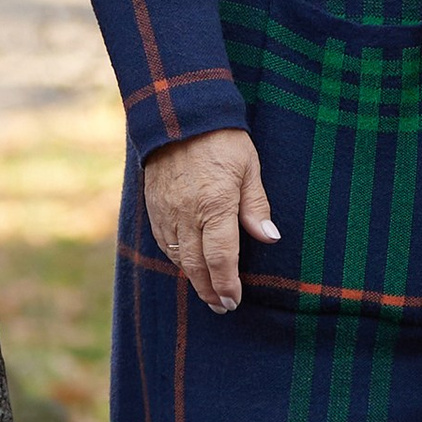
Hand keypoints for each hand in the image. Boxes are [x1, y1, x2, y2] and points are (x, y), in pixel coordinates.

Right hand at [140, 127, 279, 312]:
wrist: (178, 115)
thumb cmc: (222, 140)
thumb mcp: (249, 167)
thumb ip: (255, 206)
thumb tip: (269, 238)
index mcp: (215, 205)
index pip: (221, 258)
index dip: (227, 284)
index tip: (234, 301)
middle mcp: (186, 214)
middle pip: (196, 265)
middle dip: (210, 290)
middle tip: (223, 307)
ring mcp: (166, 211)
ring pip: (177, 257)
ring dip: (193, 278)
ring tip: (208, 291)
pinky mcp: (153, 206)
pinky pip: (163, 241)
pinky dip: (176, 258)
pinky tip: (187, 264)